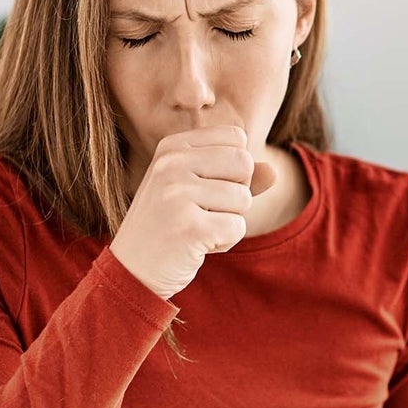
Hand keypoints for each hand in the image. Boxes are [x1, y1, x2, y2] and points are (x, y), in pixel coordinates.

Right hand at [111, 125, 276, 299]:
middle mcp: (171, 164)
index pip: (236, 137)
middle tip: (204, 212)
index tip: (205, 188)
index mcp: (172, 146)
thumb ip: (236, 178)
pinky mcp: (188, 227)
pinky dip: (224, 241)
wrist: (132, 270)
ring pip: (244, 198)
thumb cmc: (169, 226)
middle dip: (237, 193)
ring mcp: (177, 194)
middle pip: (244, 163)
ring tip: (197, 229)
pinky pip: (237, 227)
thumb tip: (275, 171)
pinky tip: (196, 245)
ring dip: (229, 221)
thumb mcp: (197, 191)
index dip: (234, 168)